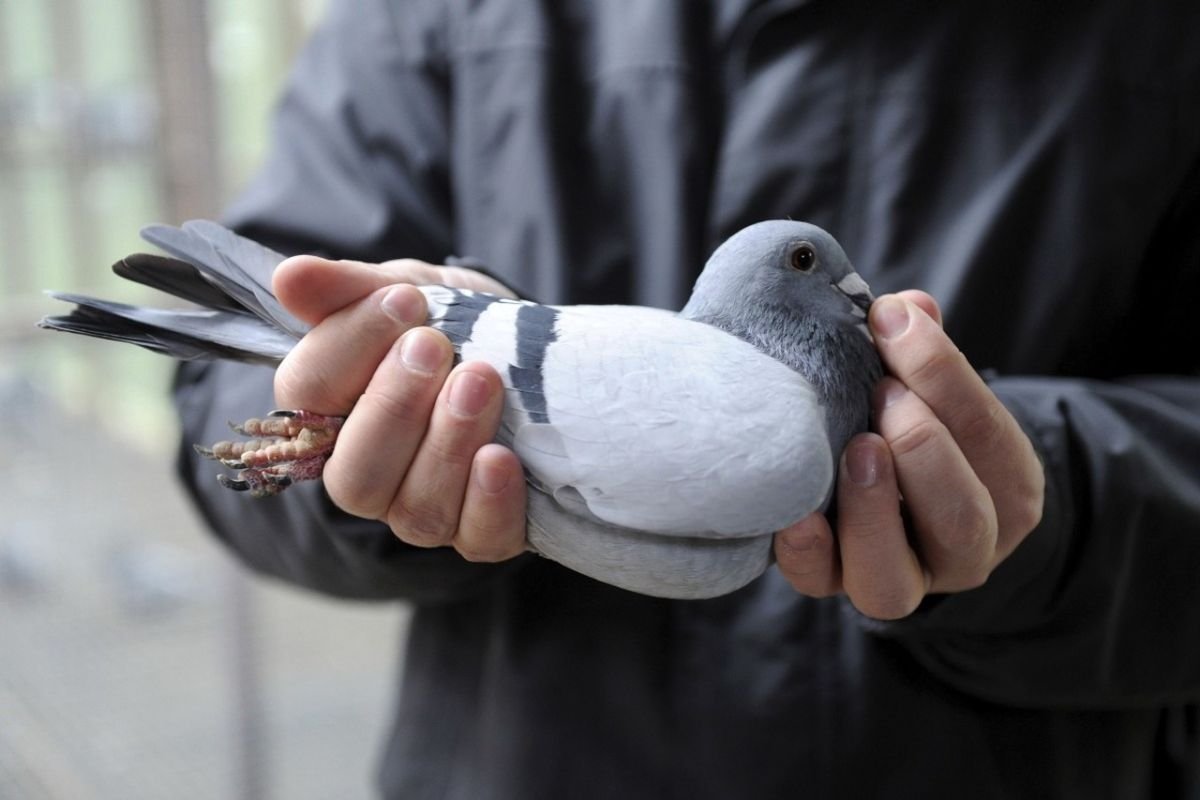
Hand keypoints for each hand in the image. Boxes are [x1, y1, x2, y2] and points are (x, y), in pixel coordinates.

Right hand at [271, 255, 527, 561]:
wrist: (531, 353)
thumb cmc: (453, 326)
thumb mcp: (409, 293)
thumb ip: (351, 288)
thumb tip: (289, 275)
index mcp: (330, 416)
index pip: (307, 398)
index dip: (349, 347)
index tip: (405, 300)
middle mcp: (370, 475)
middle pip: (355, 476)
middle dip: (394, 408)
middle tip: (435, 346)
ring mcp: (426, 511)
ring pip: (417, 510)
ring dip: (448, 444)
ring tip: (481, 381)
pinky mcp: (486, 533)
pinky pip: (479, 540)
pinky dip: (490, 503)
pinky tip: (503, 458)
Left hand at [773, 291, 1044, 619]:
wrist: (896, 500)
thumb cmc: (918, 428)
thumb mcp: (936, 393)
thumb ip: (922, 354)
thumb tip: (905, 308)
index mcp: (1004, 486)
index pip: (989, 435)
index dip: (943, 375)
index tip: (892, 322)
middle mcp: (963, 548)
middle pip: (961, 518)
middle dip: (922, 448)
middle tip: (882, 391)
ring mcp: (900, 579)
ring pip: (895, 578)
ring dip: (872, 508)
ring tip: (854, 448)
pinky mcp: (834, 585)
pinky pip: (821, 584)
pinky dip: (807, 551)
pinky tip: (795, 512)